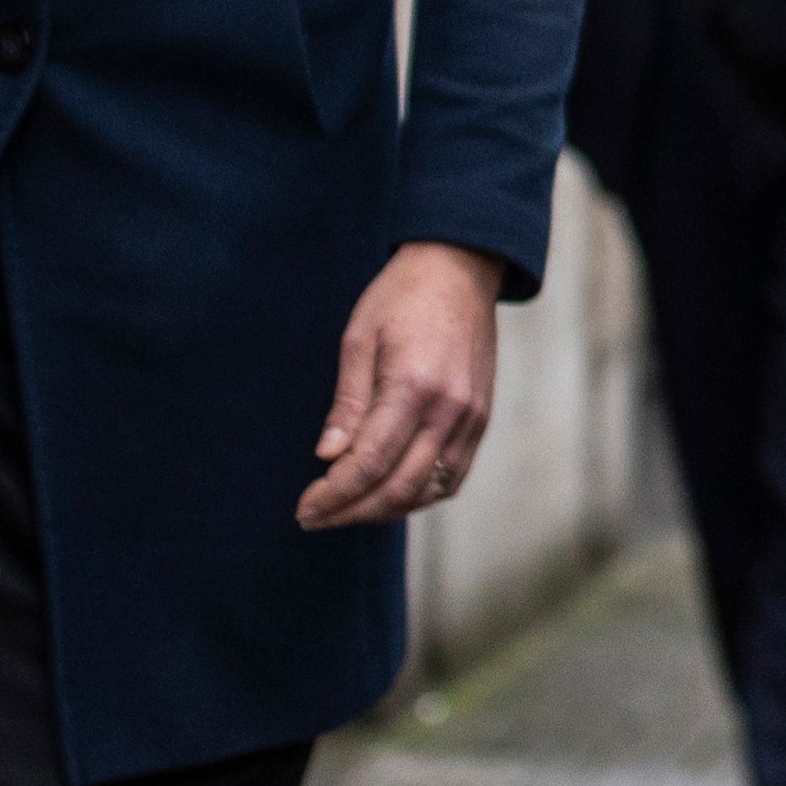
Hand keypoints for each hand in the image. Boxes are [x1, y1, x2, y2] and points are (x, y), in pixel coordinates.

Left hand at [298, 241, 502, 527]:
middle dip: (352, 511)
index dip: (334, 494)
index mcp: (414, 385)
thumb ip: (347, 403)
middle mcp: (449, 408)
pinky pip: (452, 476)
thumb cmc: (402, 296)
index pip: (370, 463)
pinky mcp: (481, 417)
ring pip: (428, 490)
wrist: (461, 268)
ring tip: (347, 508)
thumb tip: (328, 457)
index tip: (304, 507)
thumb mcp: (359, 339)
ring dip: (384, 510)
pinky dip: (419, 495)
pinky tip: (388, 492)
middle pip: (399, 488)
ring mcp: (471, 416)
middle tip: (316, 516)